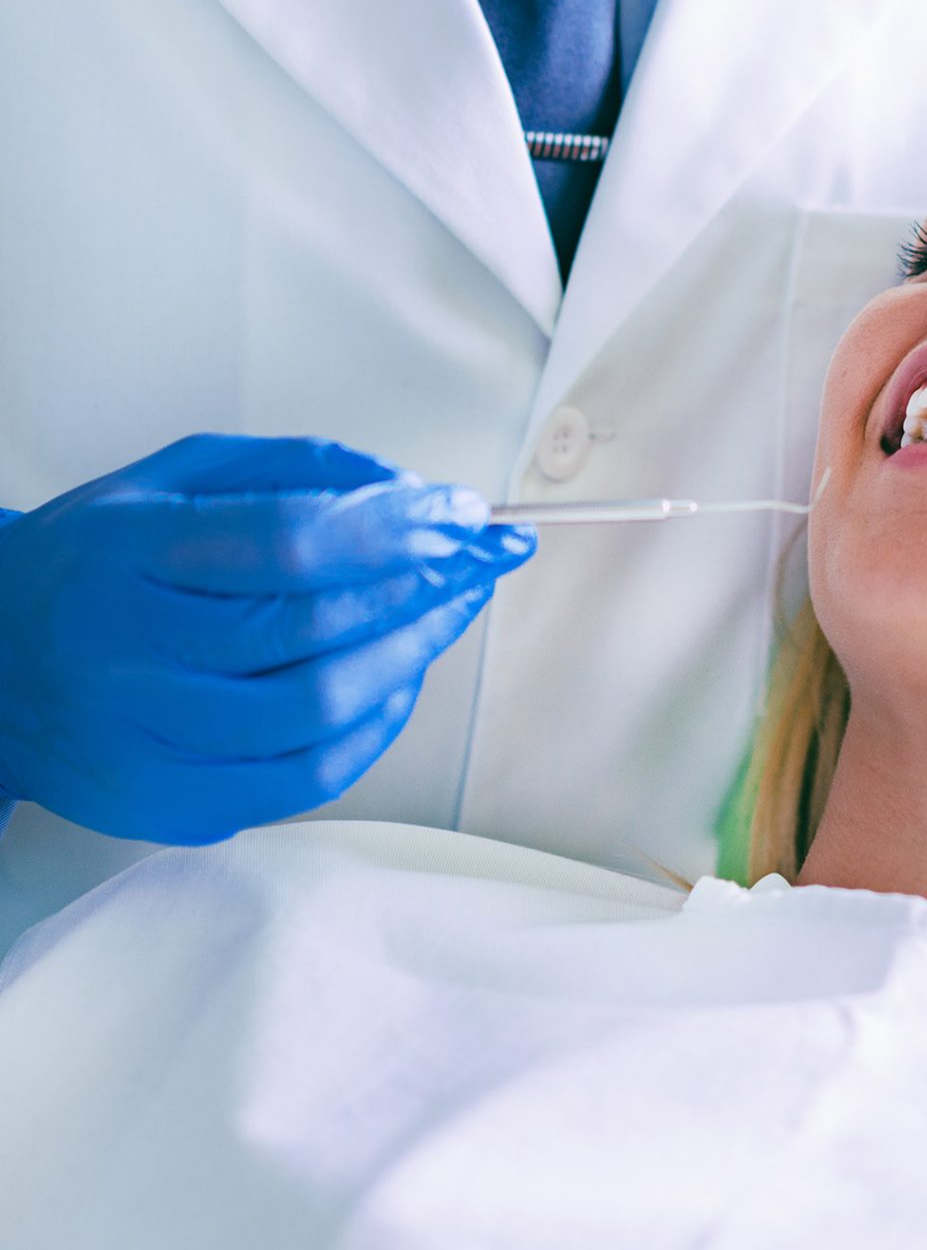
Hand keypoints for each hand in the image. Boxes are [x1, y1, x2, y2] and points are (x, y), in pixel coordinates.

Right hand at [0, 433, 534, 842]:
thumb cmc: (99, 556)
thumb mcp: (175, 474)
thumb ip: (294, 467)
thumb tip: (407, 490)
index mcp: (132, 552)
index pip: (287, 542)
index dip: (392, 530)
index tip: (459, 516)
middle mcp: (132, 651)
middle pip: (312, 631)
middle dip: (422, 592)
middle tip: (481, 561)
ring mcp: (145, 740)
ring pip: (314, 713)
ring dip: (410, 658)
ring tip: (449, 613)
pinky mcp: (165, 805)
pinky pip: (301, 781)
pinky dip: (371, 730)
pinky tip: (397, 681)